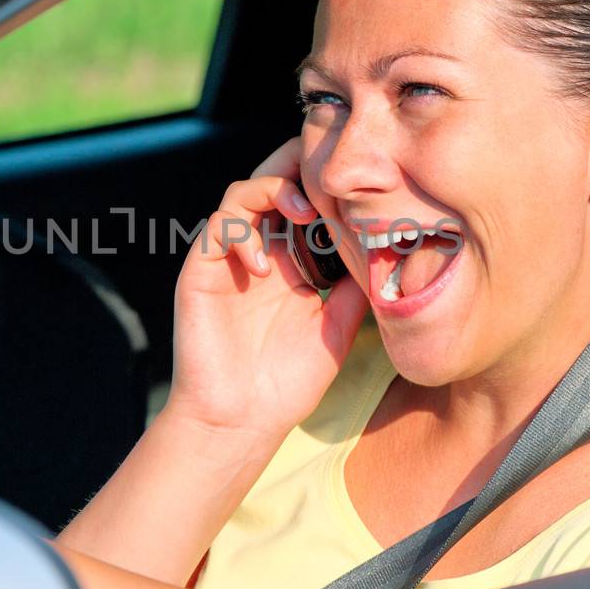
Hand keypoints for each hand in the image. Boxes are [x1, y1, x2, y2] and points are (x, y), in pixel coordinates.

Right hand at [165, 137, 368, 443]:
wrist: (240, 422)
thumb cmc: (287, 382)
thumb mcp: (337, 327)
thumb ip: (355, 285)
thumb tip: (388, 248)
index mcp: (291, 259)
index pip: (306, 199)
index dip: (327, 182)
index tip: (361, 181)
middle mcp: (259, 250)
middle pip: (274, 180)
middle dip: (300, 166)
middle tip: (332, 173)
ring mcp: (228, 258)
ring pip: (242, 191)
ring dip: (274, 189)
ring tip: (304, 213)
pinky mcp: (201, 272)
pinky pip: (216, 228)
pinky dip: (242, 233)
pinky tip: (266, 267)